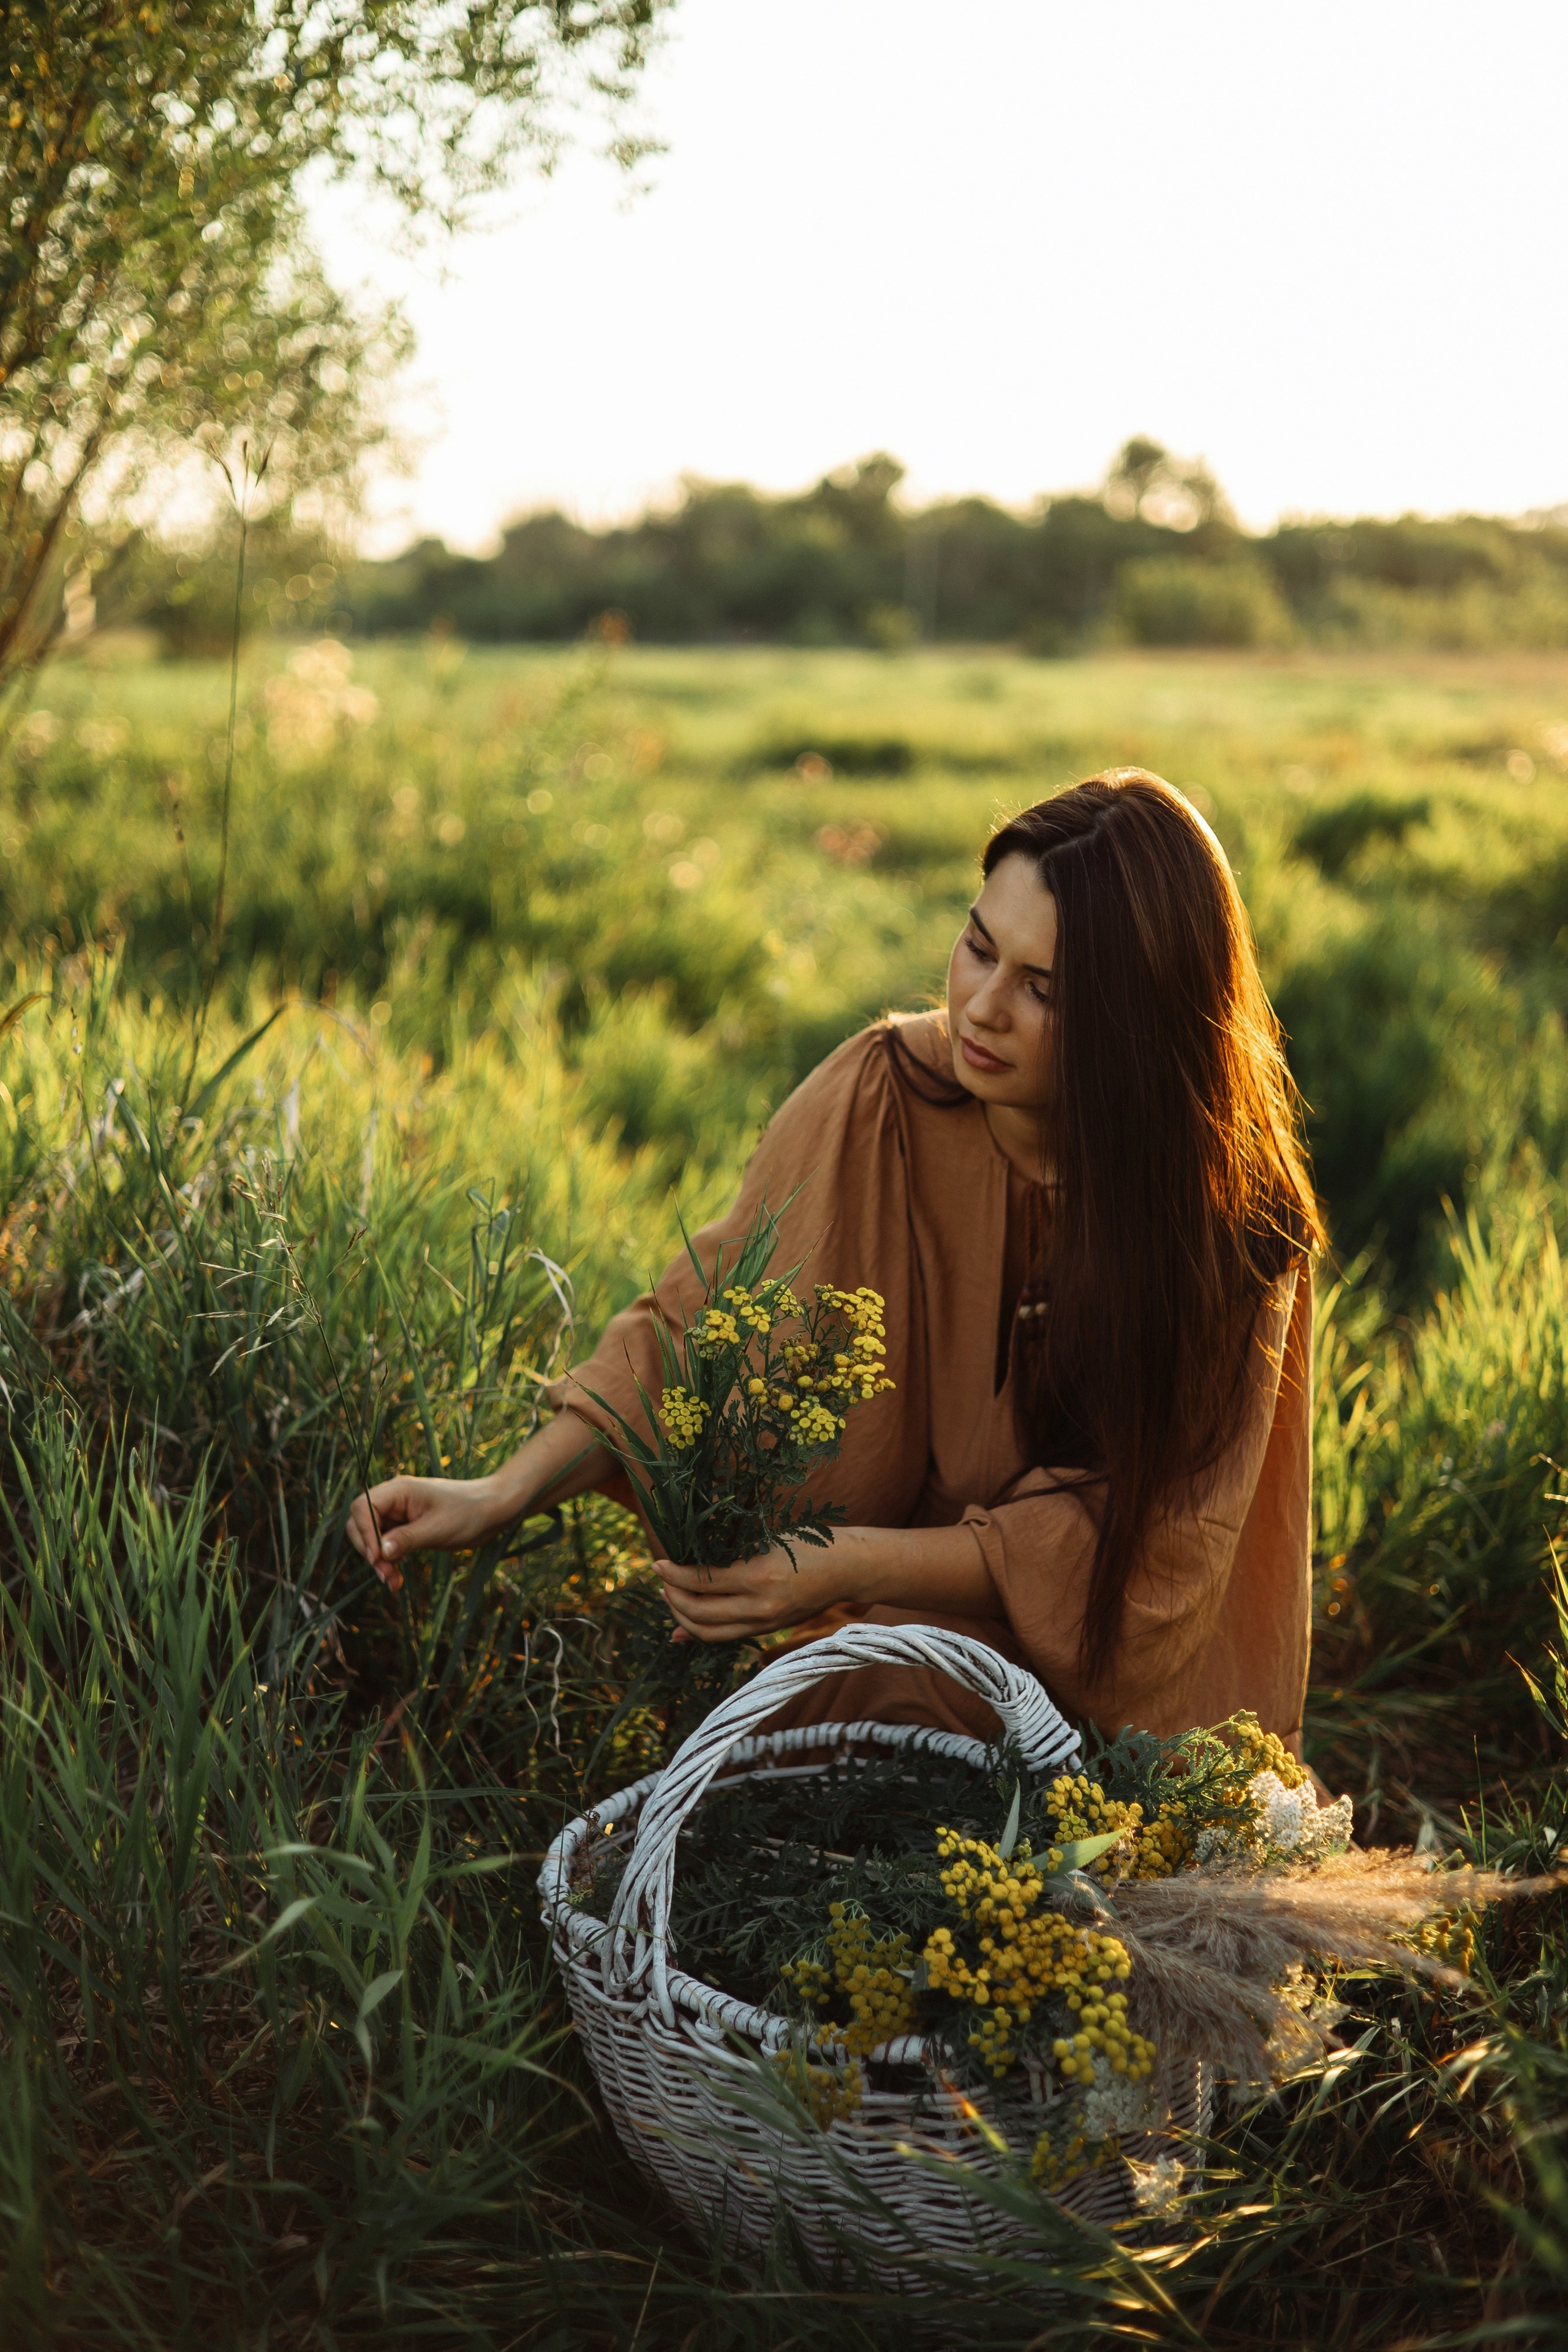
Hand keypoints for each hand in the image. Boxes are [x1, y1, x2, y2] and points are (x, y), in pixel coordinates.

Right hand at [345, 1474, 507, 1588]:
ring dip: (379, 1561)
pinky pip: (387, 1545)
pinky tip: (397, 1578)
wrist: (493, 1510)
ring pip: (373, 1538)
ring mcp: (400, 1514)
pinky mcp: (407, 1528)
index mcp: (399, 1490)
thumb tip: (380, 1552)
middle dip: (369, 1551)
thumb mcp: (438, 1528)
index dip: (364, 1534)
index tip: (377, 1558)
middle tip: (386, 1575)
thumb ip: (407, 1539)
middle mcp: (395, 1500)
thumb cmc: (469, 1512)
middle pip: (361, 1523)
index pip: (362, 1507)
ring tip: (393, 1582)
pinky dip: (389, 1561)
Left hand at [654, 1542, 847, 1643]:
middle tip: (662, 1582)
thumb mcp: (767, 1540)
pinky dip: (702, 1631)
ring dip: (683, 1618)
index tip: (656, 1564)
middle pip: (699, 1614)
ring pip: (709, 1633)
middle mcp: (761, 1605)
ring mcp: (765, 1623)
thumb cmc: (806, 1543)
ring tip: (672, 1598)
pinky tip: (687, 1623)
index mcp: (759, 1575)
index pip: (702, 1582)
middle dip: (672, 1599)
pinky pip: (725, 1637)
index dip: (673, 1575)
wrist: (846, 1568)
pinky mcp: (768, 1631)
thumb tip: (687, 1572)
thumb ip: (729, 1556)